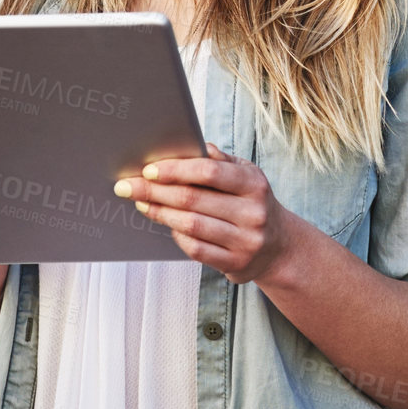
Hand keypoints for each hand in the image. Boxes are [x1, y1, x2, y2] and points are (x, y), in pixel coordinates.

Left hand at [114, 142, 297, 284]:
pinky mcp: (235, 263)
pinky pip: (195, 249)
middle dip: (155, 191)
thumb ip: (221, 161)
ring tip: (141, 203)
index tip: (148, 170)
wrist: (280, 246)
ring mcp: (245, 240)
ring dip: (160, 213)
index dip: (175, 170)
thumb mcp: (247, 176)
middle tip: (127, 186)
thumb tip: (191, 146)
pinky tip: (166, 224)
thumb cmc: (253, 203)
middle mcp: (253, 212)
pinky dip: (176, 235)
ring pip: (191, 225)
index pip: (209, 172)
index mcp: (254, 184)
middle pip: (193, 199)